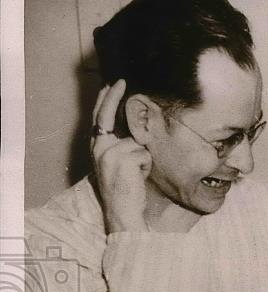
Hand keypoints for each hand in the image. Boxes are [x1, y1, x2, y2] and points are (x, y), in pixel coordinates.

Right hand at [91, 80, 150, 232]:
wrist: (123, 211)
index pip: (99, 118)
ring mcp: (109, 152)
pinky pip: (144, 153)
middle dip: (114, 96)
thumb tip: (136, 128)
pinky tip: (138, 177)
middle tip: (122, 80)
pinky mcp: (122, 158)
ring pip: (137, 142)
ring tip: (136, 174)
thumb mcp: (120, 163)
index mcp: (97, 148)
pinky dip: (147, 165)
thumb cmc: (127, 189)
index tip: (112, 84)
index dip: (105, 100)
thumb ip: (124, 145)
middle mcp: (99, 147)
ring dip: (143, 158)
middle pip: (107, 115)